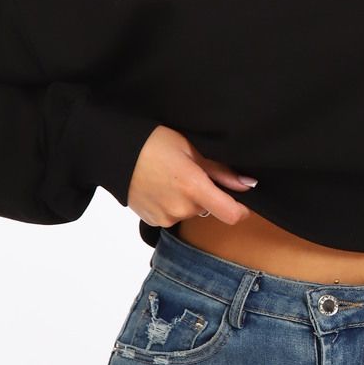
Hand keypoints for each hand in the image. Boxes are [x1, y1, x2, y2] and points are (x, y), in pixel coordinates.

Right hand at [126, 125, 257, 227]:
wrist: (115, 152)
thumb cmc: (153, 143)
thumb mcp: (191, 149)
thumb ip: (221, 171)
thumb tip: (248, 185)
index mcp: (193, 187)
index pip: (230, 214)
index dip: (241, 210)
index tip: (242, 202)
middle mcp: (181, 208)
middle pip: (208, 209)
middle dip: (206, 195)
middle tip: (190, 173)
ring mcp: (165, 217)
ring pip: (190, 212)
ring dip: (187, 200)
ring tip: (170, 178)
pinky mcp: (153, 221)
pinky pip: (173, 217)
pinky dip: (172, 205)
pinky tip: (160, 188)